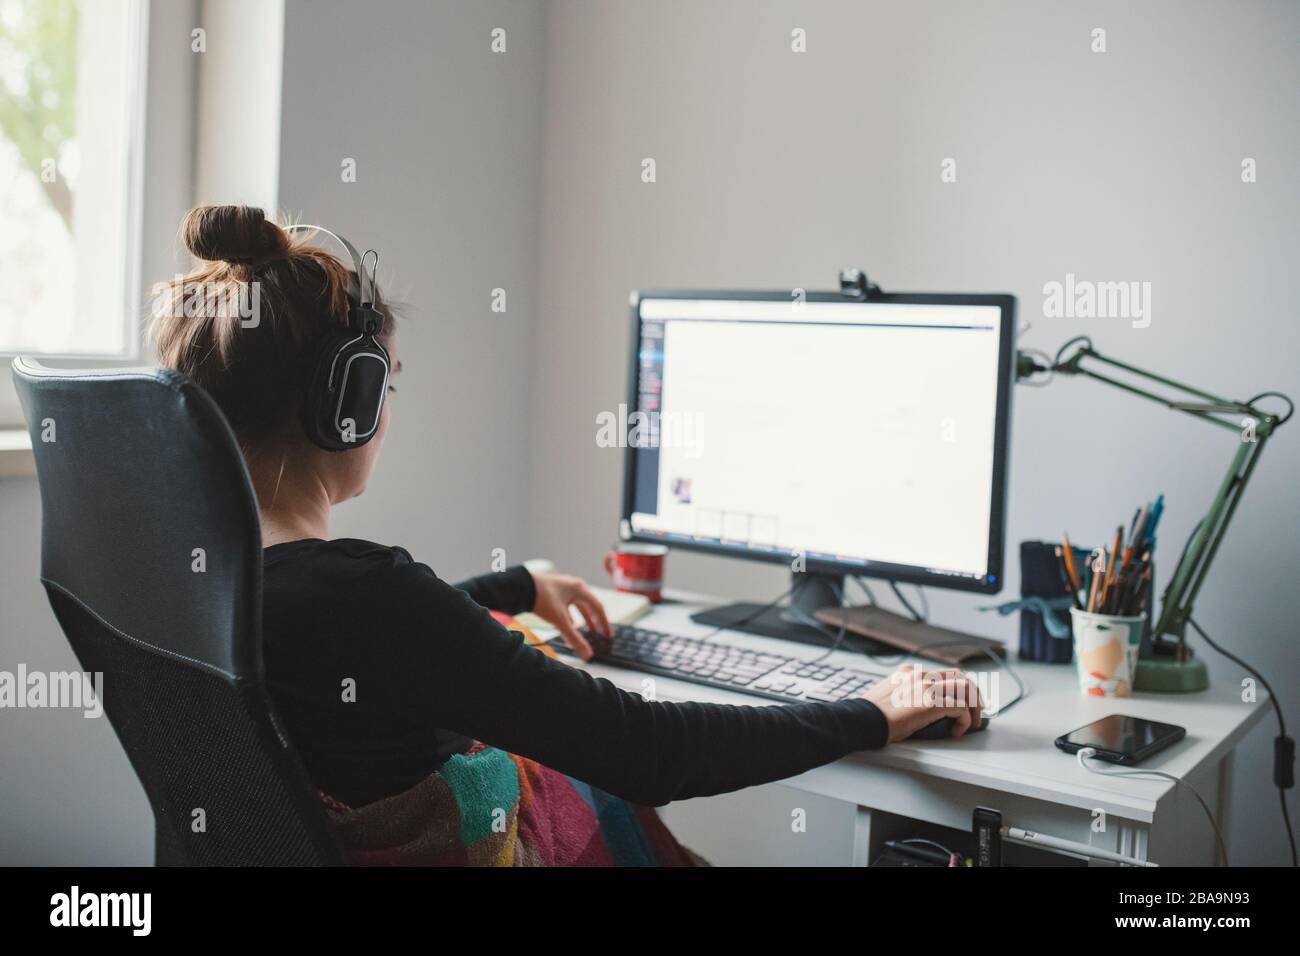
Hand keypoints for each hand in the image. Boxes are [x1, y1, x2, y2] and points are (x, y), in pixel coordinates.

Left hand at [530, 571, 610, 659]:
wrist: (519, 587)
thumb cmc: (541, 598)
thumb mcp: (560, 620)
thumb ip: (574, 638)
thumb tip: (587, 654)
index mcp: (580, 589)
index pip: (598, 608)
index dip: (604, 623)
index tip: (608, 635)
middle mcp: (573, 586)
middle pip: (589, 606)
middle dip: (595, 621)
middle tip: (601, 633)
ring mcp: (563, 587)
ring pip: (578, 605)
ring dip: (584, 618)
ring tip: (587, 630)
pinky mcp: (553, 591)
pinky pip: (567, 605)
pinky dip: (571, 615)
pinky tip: (568, 624)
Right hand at [863, 663, 983, 741]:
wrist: (863, 719)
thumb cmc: (871, 713)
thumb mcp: (889, 692)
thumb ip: (905, 690)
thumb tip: (918, 703)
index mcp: (910, 672)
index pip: (945, 672)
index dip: (960, 687)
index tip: (963, 701)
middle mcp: (922, 675)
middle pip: (961, 676)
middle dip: (973, 694)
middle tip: (976, 711)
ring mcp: (928, 686)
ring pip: (966, 688)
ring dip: (974, 707)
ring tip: (973, 722)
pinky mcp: (932, 702)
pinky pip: (961, 708)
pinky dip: (964, 721)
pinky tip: (956, 731)